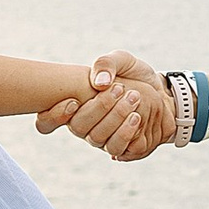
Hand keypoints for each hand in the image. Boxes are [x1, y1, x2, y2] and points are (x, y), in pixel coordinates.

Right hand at [33, 52, 174, 159]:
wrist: (162, 91)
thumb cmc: (134, 75)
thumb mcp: (122, 60)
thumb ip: (106, 64)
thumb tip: (99, 83)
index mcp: (75, 106)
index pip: (47, 122)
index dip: (53, 117)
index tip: (73, 102)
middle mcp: (84, 126)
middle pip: (78, 127)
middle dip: (98, 107)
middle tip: (119, 88)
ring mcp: (101, 139)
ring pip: (96, 138)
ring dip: (115, 118)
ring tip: (134, 98)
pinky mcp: (121, 148)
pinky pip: (116, 149)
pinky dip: (126, 133)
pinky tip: (137, 118)